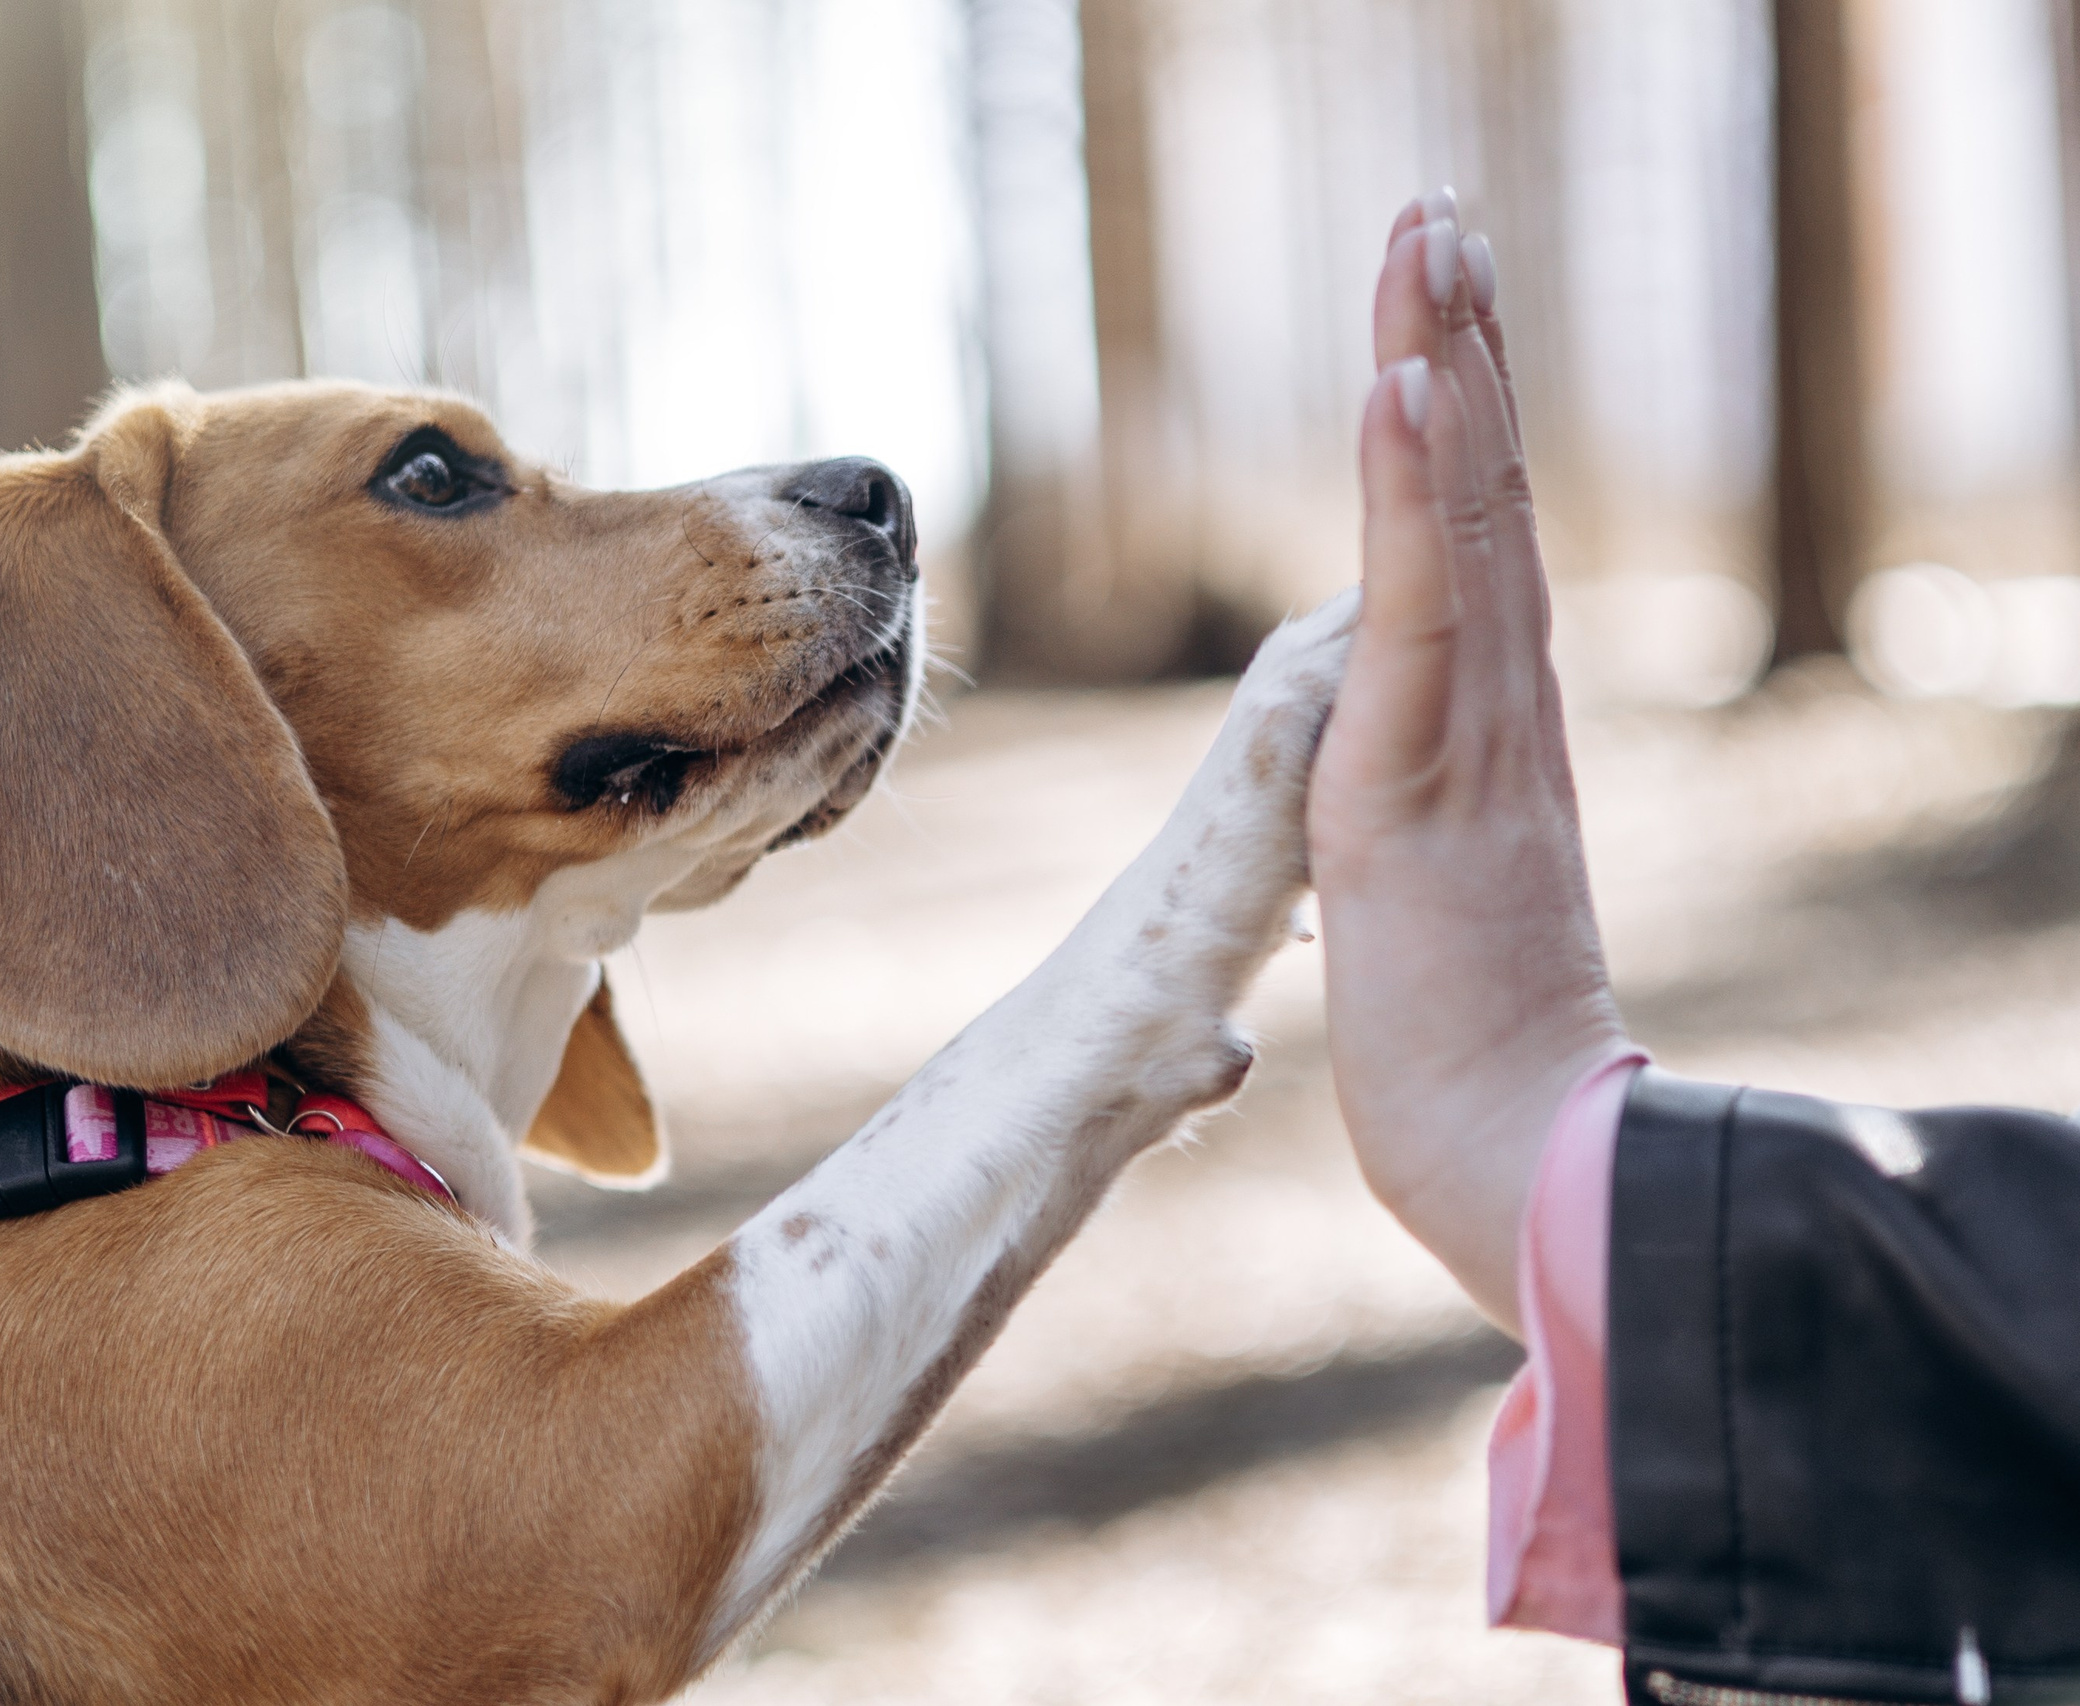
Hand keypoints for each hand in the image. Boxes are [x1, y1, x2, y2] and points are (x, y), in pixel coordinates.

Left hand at [1307, 192, 1629, 1333]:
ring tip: (1424, 235)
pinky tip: (1405, 378)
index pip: (1474, 541)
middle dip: (1457, 341)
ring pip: (1460, 513)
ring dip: (1440, 362)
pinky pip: (1418, 602)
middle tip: (1436, 212)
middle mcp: (1500, 704)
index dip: (1460, 420)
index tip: (1437, 307)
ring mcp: (1471, 729)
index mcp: (1493, 727)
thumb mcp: (1431, 898)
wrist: (1520, 1149)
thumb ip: (1424, 824)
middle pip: (1482, 488)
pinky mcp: (1423, 770)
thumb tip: (1389, 806)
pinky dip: (1416, 486)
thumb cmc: (1471, 1049)